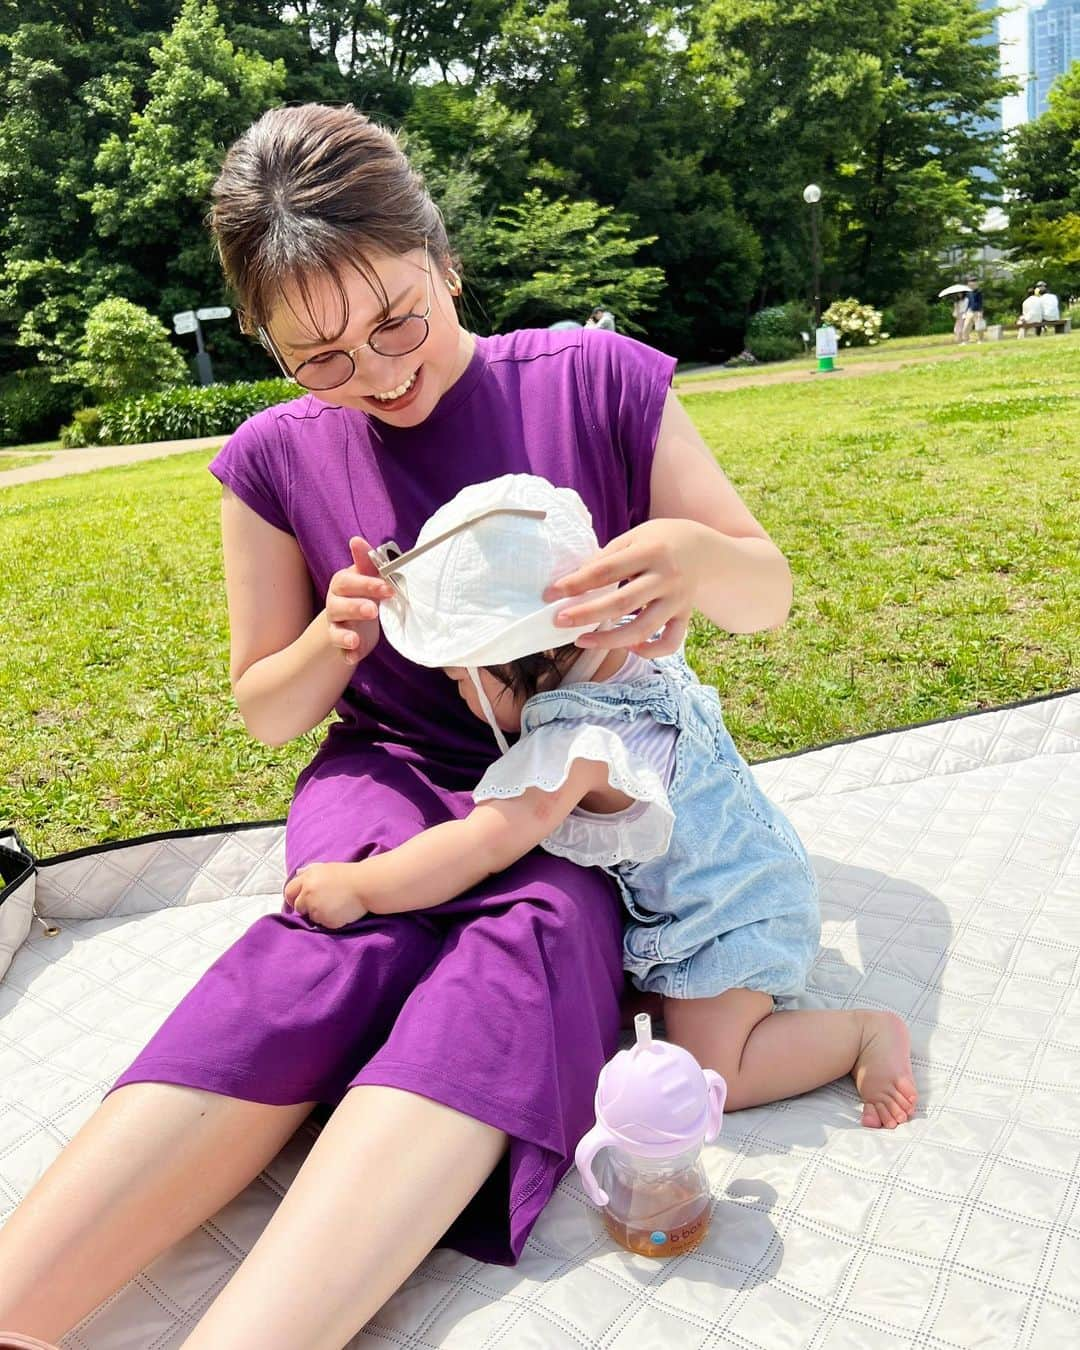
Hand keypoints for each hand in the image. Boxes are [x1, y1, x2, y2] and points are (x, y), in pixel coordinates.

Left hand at [284, 862, 370, 927]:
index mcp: (308, 878)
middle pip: (298, 906)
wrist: (366, 885)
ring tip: (336, 906)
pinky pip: (324, 924)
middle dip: (306, 908)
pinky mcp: (325, 919)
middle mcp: (308, 892)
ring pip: (312, 917)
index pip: (289, 891)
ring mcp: (315, 907)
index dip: (293, 898)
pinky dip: (330, 920)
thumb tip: (297, 875)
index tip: (298, 902)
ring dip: (320, 914)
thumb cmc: (349, 875)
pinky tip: (341, 911)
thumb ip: (310, 874)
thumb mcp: (326, 869)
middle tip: (321, 905)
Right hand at [325, 537, 393, 666]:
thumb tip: (356, 539)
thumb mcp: (367, 575)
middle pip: (339, 605)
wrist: (355, 619)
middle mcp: (335, 604)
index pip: (348, 581)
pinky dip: (347, 655)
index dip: (366, 584)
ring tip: (355, 638)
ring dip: (345, 634)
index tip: (388, 588)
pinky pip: (341, 651)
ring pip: (336, 629)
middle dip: (355, 607)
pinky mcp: (342, 645)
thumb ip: (367, 560)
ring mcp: (337, 625)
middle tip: (373, 610)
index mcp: (343, 584)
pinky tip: (353, 657)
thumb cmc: (364, 591)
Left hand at [543, 518, 706, 654]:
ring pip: (643, 628)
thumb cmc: (659, 542)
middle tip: (559, 621)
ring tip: (582, 641)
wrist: (705, 550)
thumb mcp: (634, 538)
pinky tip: (630, 648)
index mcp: (650, 551)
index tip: (550, 594)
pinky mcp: (684, 617)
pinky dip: (650, 650)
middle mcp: (666, 577)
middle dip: (587, 614)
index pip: (606, 570)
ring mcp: (677, 600)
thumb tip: (573, 582)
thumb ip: (607, 558)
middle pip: (622, 602)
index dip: (576, 584)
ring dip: (610, 640)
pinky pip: (670, 642)